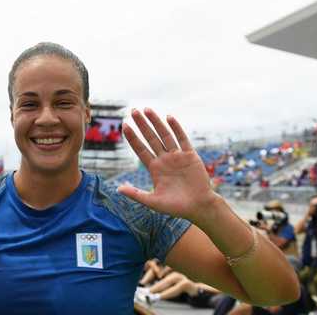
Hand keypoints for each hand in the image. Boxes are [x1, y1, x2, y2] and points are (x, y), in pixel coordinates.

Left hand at [118, 108, 214, 222]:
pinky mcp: (190, 156)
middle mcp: (164, 159)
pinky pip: (182, 139)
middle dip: (142, 125)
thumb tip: (118, 189)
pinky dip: (176, 128)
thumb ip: (136, 194)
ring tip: (147, 109)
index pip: (140, 149)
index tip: (124, 125)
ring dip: (156, 122)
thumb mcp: (152, 201)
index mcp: (154, 168)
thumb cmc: (176, 207)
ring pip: (164, 135)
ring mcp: (177, 156)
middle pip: (150, 138)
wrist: (199, 207)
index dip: (132, 137)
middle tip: (133, 110)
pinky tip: (169, 117)